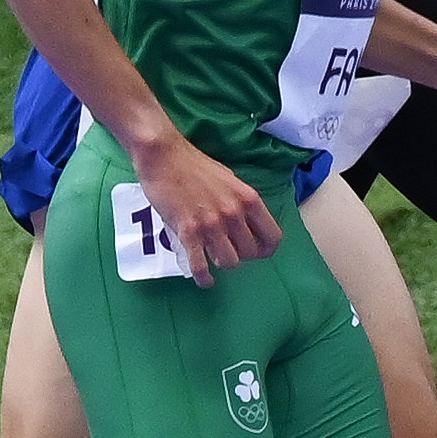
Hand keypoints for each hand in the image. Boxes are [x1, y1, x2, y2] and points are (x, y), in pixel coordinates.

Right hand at [123, 130, 277, 282]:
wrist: (163, 156)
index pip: (273, 237)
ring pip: (229, 262)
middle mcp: (234, 214)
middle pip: (250, 253)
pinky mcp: (188, 231)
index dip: (266, 250)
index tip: (257, 252)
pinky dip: (204, 278)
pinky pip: (200, 265)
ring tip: (214, 258)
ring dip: (222, 263)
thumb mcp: (230, 180)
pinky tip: (204, 280)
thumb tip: (244, 222)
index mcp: (249, 200)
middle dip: (241, 255)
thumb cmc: (195, 165)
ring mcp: (211, 224)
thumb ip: (240, 203)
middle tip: (229, 250)